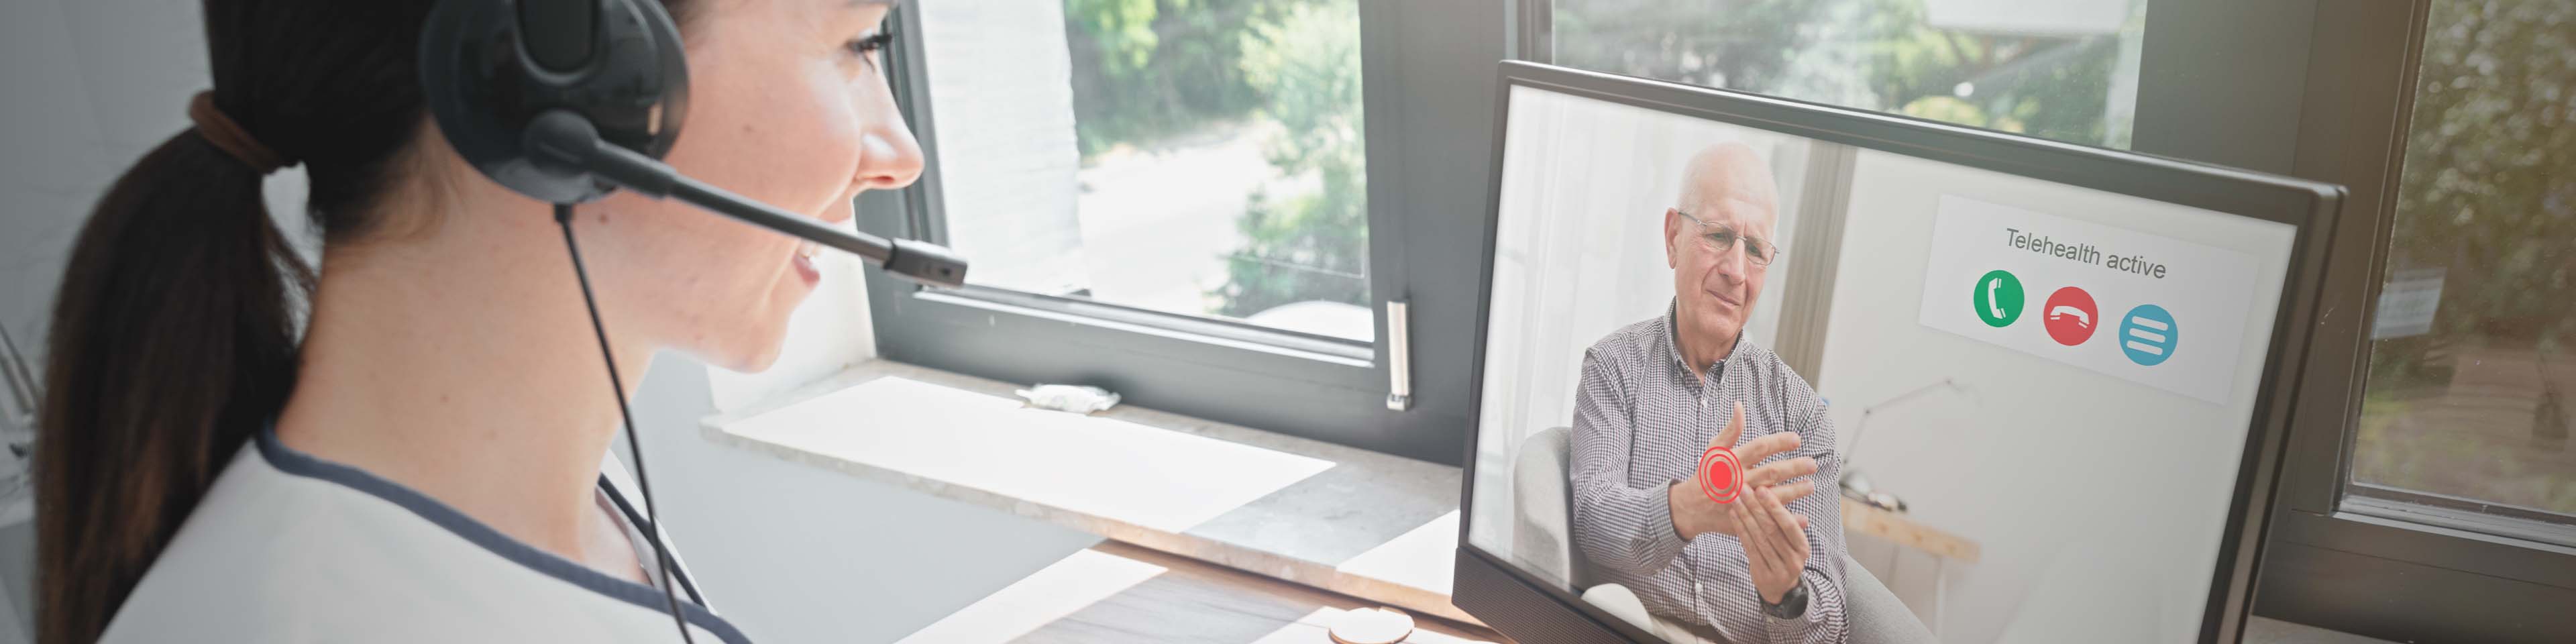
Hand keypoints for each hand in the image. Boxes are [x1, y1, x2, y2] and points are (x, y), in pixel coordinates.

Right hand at [1668, 401, 1817, 540]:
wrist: (1691, 507)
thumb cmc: (1706, 475)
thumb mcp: (1714, 450)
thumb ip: (1730, 430)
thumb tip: (1740, 405)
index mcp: (1732, 461)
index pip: (1760, 448)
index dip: (1780, 442)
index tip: (1797, 440)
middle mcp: (1738, 480)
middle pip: (1772, 472)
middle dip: (1794, 467)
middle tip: (1812, 464)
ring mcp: (1743, 501)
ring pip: (1774, 496)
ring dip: (1795, 491)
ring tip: (1811, 485)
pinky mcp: (1745, 518)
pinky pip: (1770, 520)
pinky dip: (1787, 518)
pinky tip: (1804, 516)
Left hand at [1732, 478, 1812, 603]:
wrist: (1780, 589)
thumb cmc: (1784, 556)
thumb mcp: (1791, 542)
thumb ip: (1787, 522)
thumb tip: (1784, 492)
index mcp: (1802, 547)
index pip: (1788, 524)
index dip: (1774, 506)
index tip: (1762, 489)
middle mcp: (1793, 559)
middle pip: (1771, 529)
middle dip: (1756, 507)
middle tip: (1743, 489)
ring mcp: (1778, 569)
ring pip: (1759, 538)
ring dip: (1745, 516)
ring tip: (1735, 499)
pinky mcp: (1763, 574)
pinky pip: (1749, 548)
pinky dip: (1740, 530)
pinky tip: (1733, 516)